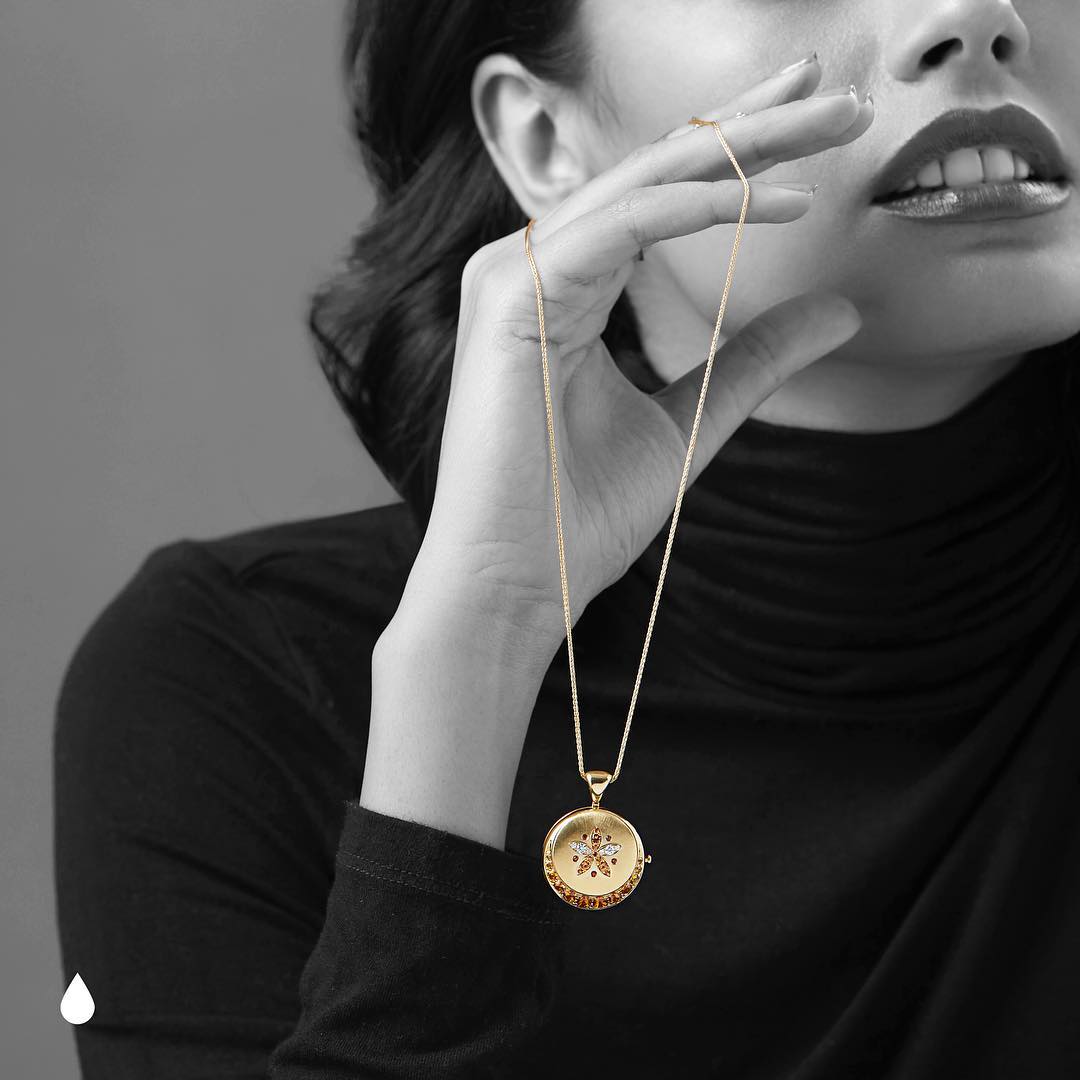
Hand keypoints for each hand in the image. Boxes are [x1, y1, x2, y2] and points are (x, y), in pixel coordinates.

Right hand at [408, 62, 872, 655]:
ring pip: (640, 184)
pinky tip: (777, 198)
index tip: (814, 130)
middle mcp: (528, 268)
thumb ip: (752, 360)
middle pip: (652, 174)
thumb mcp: (690, 423)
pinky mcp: (510, 297)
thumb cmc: (580, 517)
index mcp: (558, 290)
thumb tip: (840, 313)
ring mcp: (510, 276)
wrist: (516, 586)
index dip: (737, 157)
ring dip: (741, 148)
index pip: (655, 201)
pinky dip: (699, 206)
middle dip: (751, 127)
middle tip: (840, 92)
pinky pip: (618, 227)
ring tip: (833, 123)